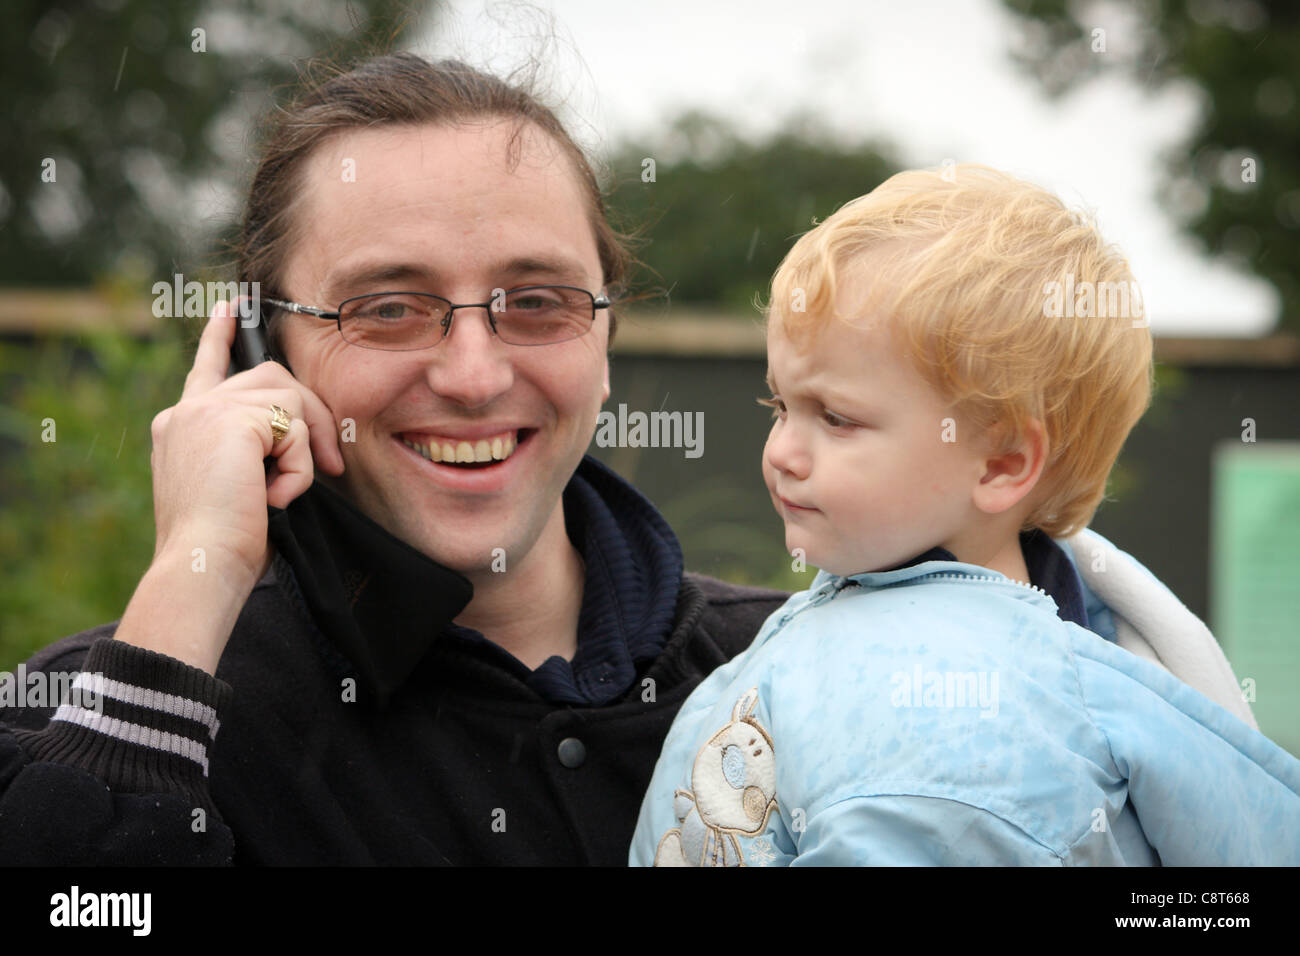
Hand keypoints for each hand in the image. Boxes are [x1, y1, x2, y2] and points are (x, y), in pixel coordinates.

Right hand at [148, 297, 344, 590]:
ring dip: (306, 450)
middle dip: (314, 419)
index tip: (232, 308)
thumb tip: (301, 439)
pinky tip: (275, 498)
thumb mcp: (239, 489)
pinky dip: (298, 469)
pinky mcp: (231, 419)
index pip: (207, 368)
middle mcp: (188, 411)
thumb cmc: (224, 546)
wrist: (200, 566)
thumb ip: (256, 454)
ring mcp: (207, 411)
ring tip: (285, 493)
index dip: (221, 337)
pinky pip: (295, 429)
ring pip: (291, 401)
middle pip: (273, 380)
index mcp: (181, 426)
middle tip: (334, 465)